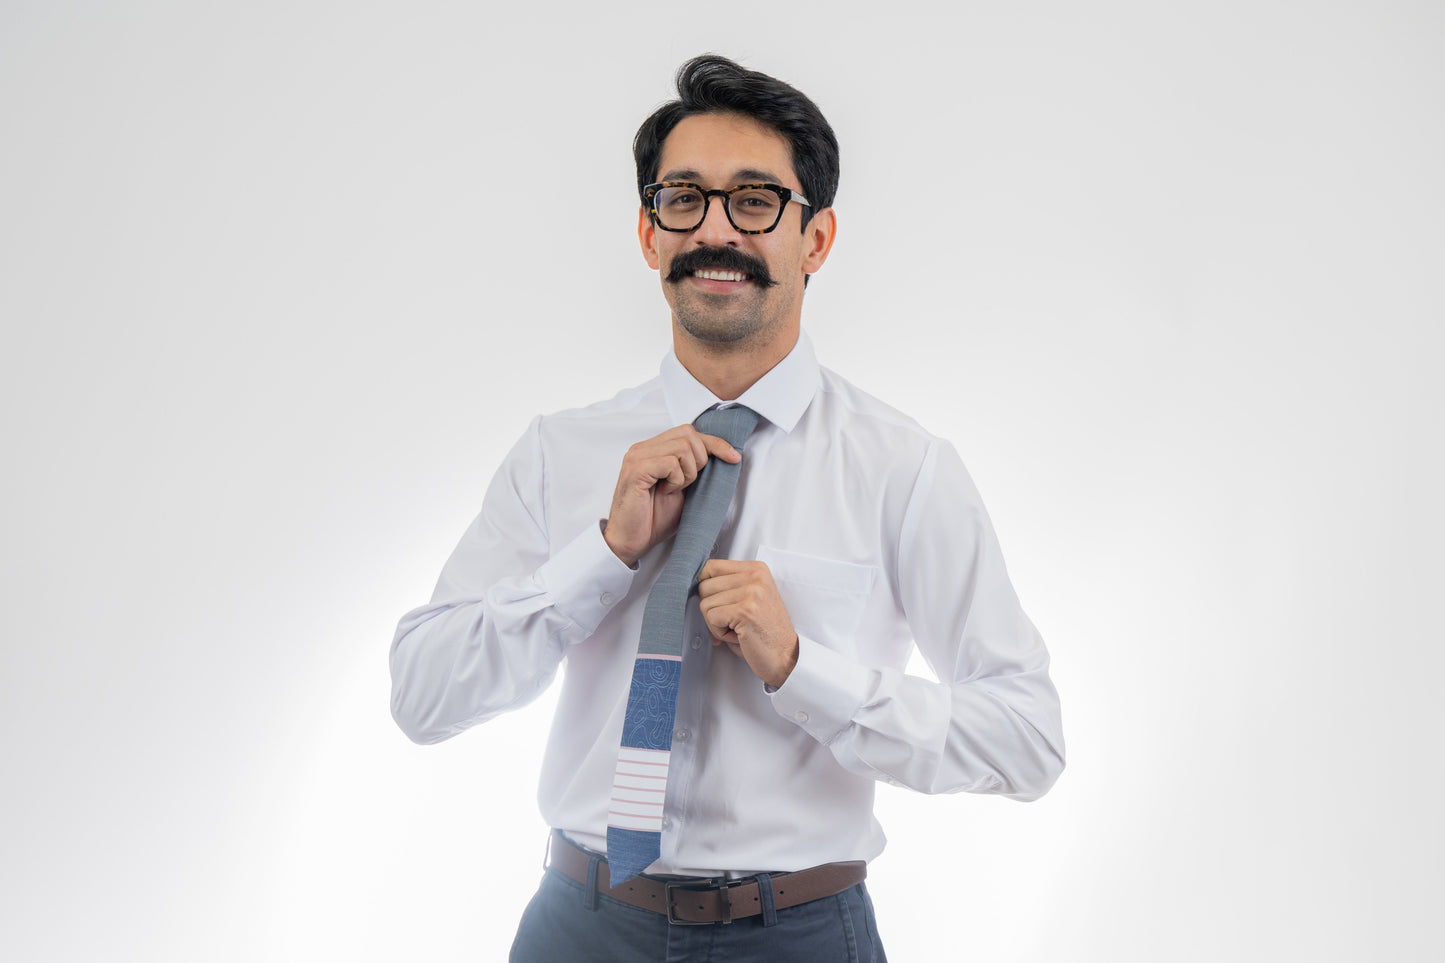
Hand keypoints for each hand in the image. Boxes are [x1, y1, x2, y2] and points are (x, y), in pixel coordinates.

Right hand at [603, 425, 740, 566]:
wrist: (631, 541)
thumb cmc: (653, 519)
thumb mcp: (684, 489)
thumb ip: (695, 469)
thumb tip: (725, 456)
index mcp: (653, 449)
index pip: (689, 432)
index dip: (715, 443)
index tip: (734, 458)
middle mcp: (643, 448)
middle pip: (689, 434)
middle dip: (699, 461)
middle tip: (686, 485)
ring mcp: (637, 456)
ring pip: (682, 447)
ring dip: (687, 473)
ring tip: (673, 490)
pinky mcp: (636, 469)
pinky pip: (670, 463)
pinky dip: (676, 480)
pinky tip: (664, 492)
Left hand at [697, 559, 798, 688]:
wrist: (786, 657)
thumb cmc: (764, 632)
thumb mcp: (748, 599)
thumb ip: (727, 586)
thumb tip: (693, 586)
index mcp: (757, 569)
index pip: (710, 566)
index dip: (704, 587)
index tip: (714, 602)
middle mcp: (755, 576)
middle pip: (704, 586)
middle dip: (711, 609)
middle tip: (732, 622)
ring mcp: (751, 592)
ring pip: (705, 603)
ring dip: (715, 623)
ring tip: (737, 629)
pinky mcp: (745, 610)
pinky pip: (711, 618)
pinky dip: (719, 632)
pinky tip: (737, 635)